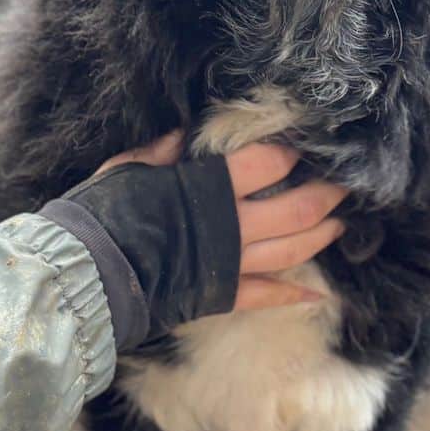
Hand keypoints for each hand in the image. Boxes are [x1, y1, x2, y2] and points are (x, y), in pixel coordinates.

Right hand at [100, 132, 346, 311]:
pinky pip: (267, 296)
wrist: (85, 276)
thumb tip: (185, 135)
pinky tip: (318, 294)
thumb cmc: (102, 215)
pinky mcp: (223, 295)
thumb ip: (162, 152)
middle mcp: (233, 225)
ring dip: (321, 236)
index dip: (291, 153)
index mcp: (210, 187)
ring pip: (293, 250)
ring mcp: (232, 263)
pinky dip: (294, 295)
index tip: (304, 146)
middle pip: (297, 207)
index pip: (268, 163)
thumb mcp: (128, 169)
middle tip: (344, 185)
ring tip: (339, 225)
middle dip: (326, 194)